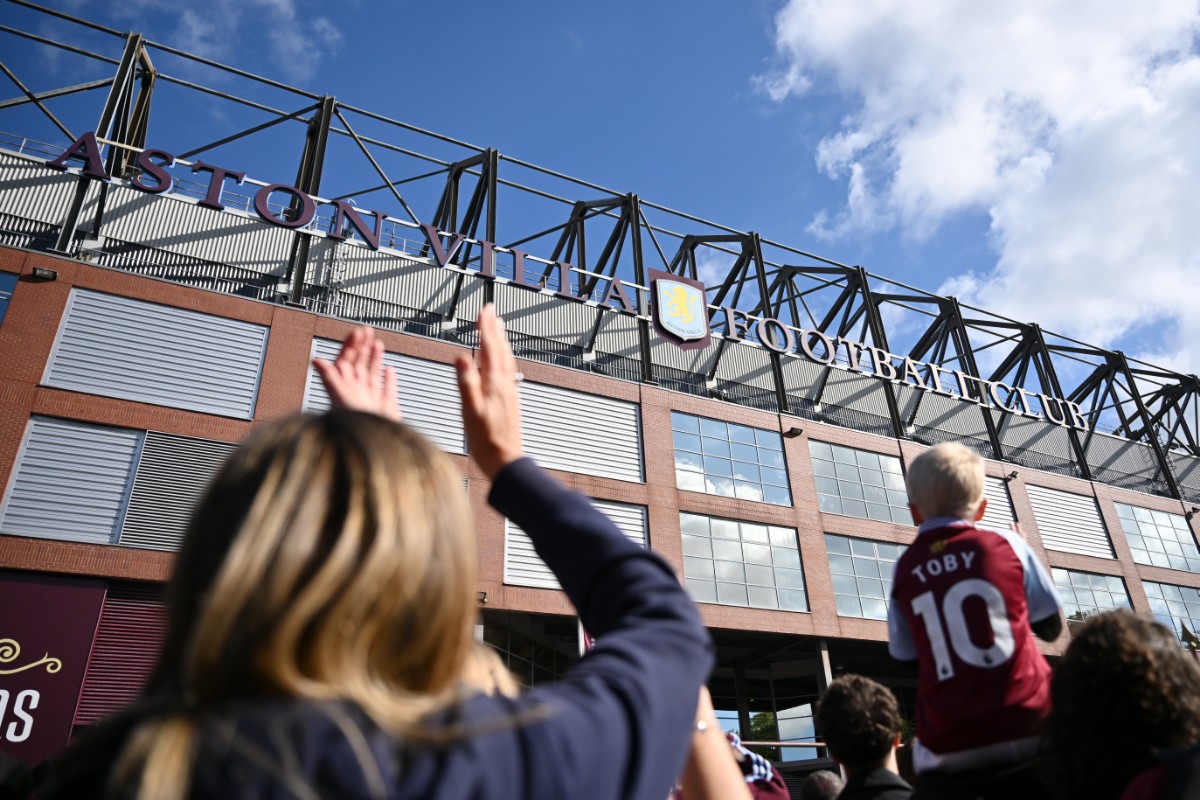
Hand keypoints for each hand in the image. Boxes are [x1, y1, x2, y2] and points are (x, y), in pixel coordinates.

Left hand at [313, 326, 400, 420]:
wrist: (372, 444)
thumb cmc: (353, 423)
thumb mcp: (339, 397)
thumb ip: (329, 377)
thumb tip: (316, 360)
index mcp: (345, 385)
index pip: (346, 359)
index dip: (351, 344)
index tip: (357, 331)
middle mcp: (357, 390)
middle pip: (359, 363)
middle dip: (363, 346)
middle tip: (367, 330)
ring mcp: (371, 398)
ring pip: (372, 373)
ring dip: (374, 358)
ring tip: (377, 344)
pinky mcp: (386, 407)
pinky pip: (387, 389)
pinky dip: (389, 379)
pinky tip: (389, 370)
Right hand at [456, 305, 523, 478]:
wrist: (506, 461)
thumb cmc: (486, 441)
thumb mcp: (470, 412)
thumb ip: (466, 383)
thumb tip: (461, 357)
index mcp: (494, 385)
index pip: (490, 349)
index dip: (485, 329)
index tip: (483, 311)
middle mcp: (505, 385)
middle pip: (501, 351)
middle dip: (494, 330)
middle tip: (491, 312)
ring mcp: (510, 392)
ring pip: (507, 360)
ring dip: (501, 342)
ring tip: (499, 328)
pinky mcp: (511, 401)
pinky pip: (508, 372)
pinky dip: (504, 359)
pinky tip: (503, 362)